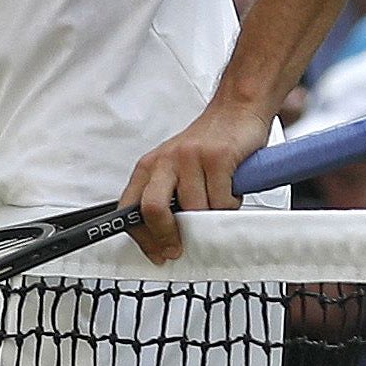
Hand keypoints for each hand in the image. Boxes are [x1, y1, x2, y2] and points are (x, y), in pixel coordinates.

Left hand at [118, 97, 273, 263]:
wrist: (235, 111)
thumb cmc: (205, 145)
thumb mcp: (174, 169)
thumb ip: (166, 197)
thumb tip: (164, 238)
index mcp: (149, 168)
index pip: (130, 207)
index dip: (140, 236)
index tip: (155, 253)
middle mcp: (164, 161)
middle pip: (152, 209)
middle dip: (165, 236)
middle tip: (179, 248)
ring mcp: (190, 158)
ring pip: (194, 209)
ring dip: (209, 219)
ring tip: (217, 206)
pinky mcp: (217, 157)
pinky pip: (221, 199)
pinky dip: (229, 205)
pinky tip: (230, 192)